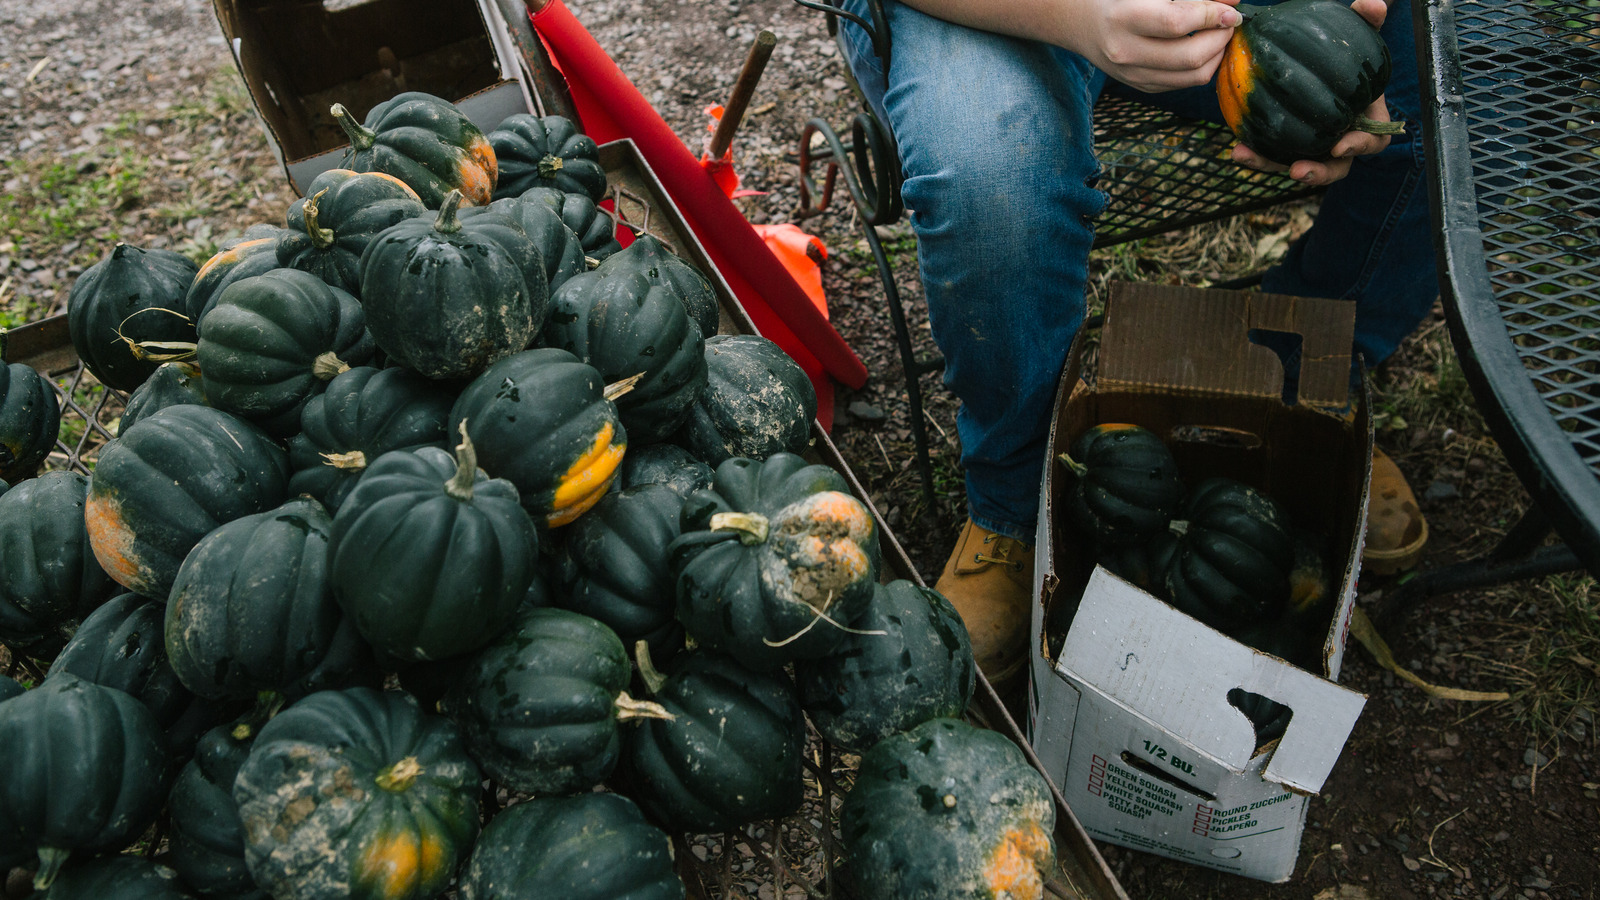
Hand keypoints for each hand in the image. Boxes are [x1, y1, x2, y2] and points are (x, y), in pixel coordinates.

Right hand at [1061, 0, 1243, 92]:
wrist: (1080, 22)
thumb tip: (1232, 1)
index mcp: (1123, 19)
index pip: (1177, 23)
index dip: (1212, 16)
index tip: (1232, 11)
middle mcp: (1125, 52)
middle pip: (1189, 56)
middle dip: (1220, 39)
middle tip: (1229, 23)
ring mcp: (1132, 74)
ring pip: (1191, 76)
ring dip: (1216, 56)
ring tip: (1219, 36)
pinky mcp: (1141, 86)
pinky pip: (1183, 84)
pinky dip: (1202, 67)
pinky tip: (1203, 49)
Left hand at [1231, 0, 1393, 185]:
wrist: (1315, 64)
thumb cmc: (1344, 56)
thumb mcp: (1356, 37)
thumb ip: (1366, 22)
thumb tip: (1373, 3)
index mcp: (1366, 119)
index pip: (1373, 140)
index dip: (1360, 145)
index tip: (1339, 146)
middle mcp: (1341, 139)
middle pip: (1336, 167)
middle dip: (1319, 173)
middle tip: (1297, 169)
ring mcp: (1314, 148)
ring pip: (1298, 167)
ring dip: (1273, 166)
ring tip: (1249, 157)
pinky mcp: (1287, 149)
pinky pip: (1272, 157)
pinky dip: (1255, 156)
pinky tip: (1237, 149)